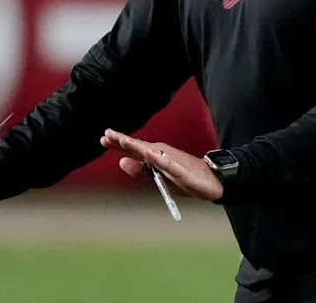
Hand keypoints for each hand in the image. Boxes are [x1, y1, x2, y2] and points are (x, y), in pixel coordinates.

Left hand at [100, 129, 223, 201]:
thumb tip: (121, 162)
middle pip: (138, 147)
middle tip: (106, 134)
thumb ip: (141, 170)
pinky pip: (167, 163)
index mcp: (154, 156)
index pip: (133, 148)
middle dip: (122, 140)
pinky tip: (148, 154)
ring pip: (150, 151)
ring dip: (136, 146)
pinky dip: (157, 158)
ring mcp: (170, 160)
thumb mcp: (159, 177)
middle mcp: (160, 154)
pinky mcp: (180, 169)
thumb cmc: (184, 177)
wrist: (211, 180)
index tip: (103, 138)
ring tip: (122, 140)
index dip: (118, 143)